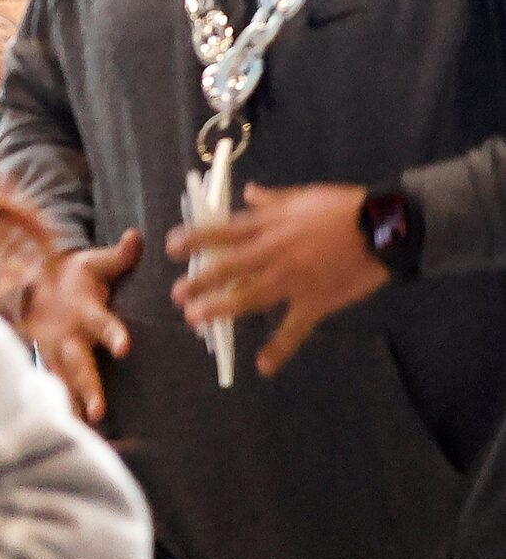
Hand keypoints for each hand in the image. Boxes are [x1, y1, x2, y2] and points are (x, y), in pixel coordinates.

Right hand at [13, 230, 139, 422]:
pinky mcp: (50, 362)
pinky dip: (62, 408)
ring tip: (85, 429)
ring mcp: (56, 351)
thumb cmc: (74, 275)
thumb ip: (120, 256)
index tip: (125, 347)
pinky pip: (57, 388)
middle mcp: (68, 335)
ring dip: (74, 404)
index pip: (102, 322)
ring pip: (65, 381)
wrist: (30, 284)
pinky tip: (69, 432)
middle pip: (79, 363)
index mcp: (84, 310)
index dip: (112, 334)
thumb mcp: (95, 262)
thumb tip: (139, 237)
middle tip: (99, 411)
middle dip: (88, 387)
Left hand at [168, 182, 382, 377]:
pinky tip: (263, 366)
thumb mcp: (304, 195)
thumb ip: (272, 199)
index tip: (171, 249)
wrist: (386, 228)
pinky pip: (295, 328)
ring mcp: (293, 280)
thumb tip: (248, 192)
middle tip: (176, 295)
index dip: (194, 240)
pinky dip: (280, 348)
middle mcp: (274, 253)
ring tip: (195, 319)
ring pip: (250, 297)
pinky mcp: (315, 301)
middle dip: (200, 281)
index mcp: (270, 225)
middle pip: (228, 268)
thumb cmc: (345, 207)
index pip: (223, 232)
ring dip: (221, 309)